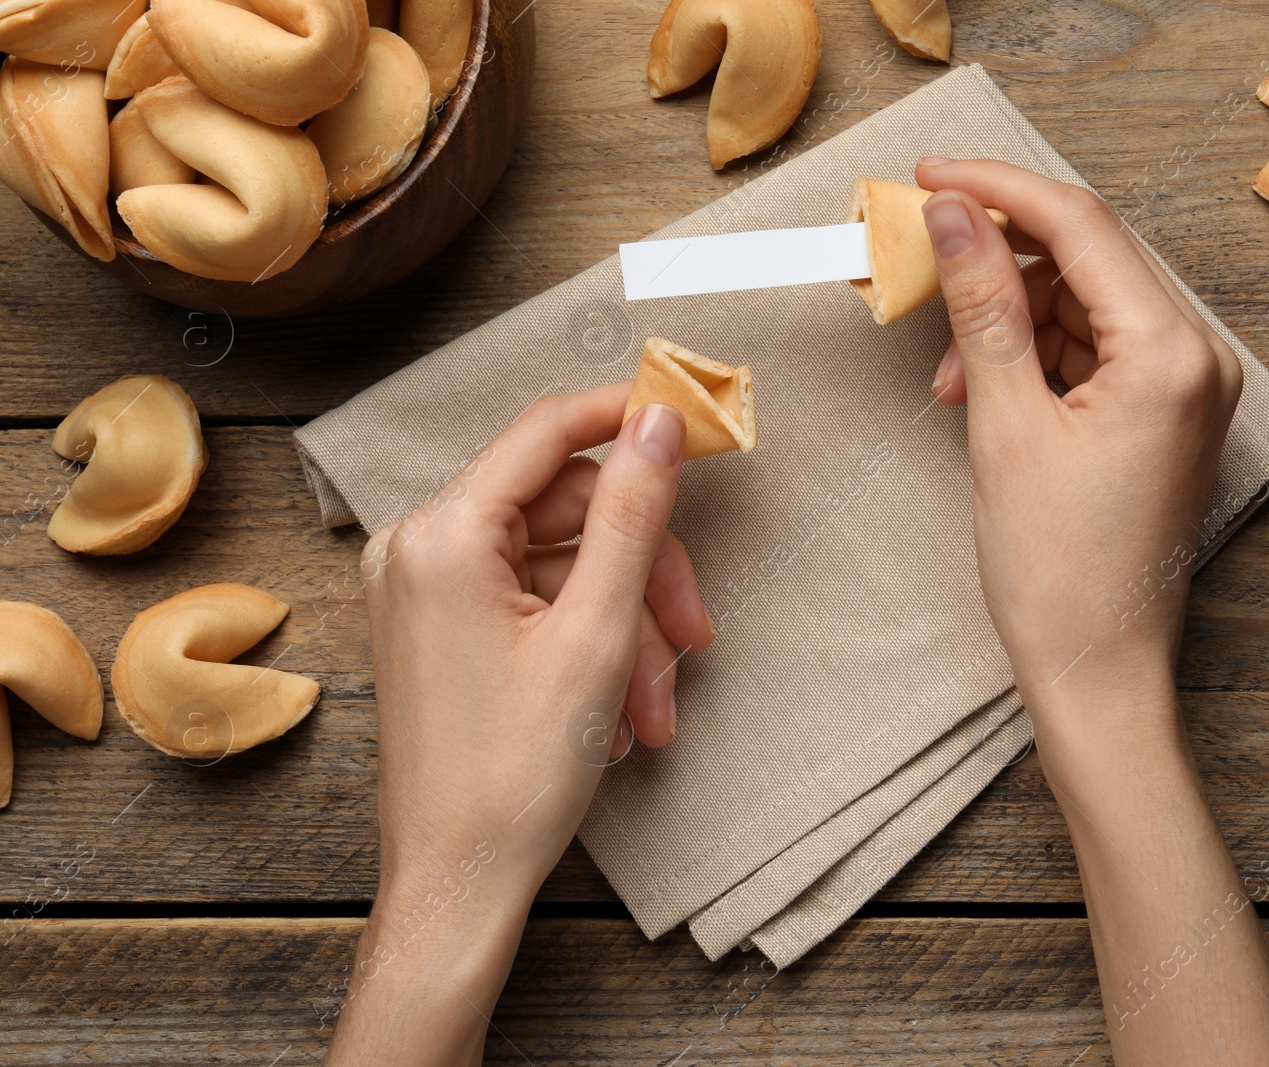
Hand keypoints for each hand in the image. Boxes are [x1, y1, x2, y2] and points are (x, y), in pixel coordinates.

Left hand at [326, 384, 713, 1065]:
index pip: (548, 432)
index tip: (694, 423)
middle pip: (566, 511)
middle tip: (692, 633)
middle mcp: (418, 549)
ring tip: (655, 708)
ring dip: (625, 628)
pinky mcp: (439, 627)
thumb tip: (659, 421)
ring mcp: (424, 591)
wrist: (459, 883)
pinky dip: (589, 646)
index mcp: (441, 536)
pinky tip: (621, 712)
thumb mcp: (596, 633)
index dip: (627, 419)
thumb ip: (632, 515)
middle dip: (641, 574)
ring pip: (560, 565)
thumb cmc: (515, 776)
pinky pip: (534, 604)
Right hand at [915, 158, 1242, 709]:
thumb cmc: (1059, 573)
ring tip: (953, 380)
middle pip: (1086, 262)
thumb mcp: (1004, 425)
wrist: (1097, 671)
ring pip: (1084, 307)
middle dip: (999, 267)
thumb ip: (982, 308)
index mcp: (1173, 355)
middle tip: (925, 274)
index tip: (931, 175)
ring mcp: (1187, 389)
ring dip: (1009, 323)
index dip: (998, 189)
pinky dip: (1034, 360)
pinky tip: (984, 396)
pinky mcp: (1166, 416)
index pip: (1081, 226)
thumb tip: (955, 217)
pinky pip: (1093, 352)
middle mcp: (1198, 360)